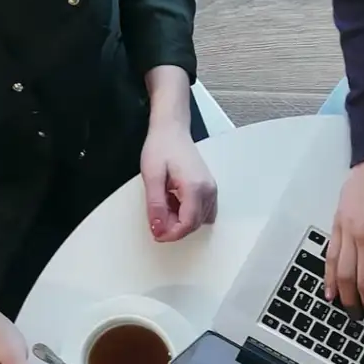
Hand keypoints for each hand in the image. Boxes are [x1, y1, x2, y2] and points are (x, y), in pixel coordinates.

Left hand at [140, 122, 217, 242]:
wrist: (172, 129)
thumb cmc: (162, 147)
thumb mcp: (152, 176)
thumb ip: (156, 205)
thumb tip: (158, 229)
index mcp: (195, 187)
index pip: (187, 224)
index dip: (171, 234)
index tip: (156, 233)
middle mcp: (208, 191)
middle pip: (193, 224)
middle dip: (174, 228)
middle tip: (156, 218)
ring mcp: (211, 190)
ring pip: (198, 220)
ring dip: (180, 220)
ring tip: (165, 205)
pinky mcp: (209, 190)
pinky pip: (201, 212)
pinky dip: (187, 214)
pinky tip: (175, 202)